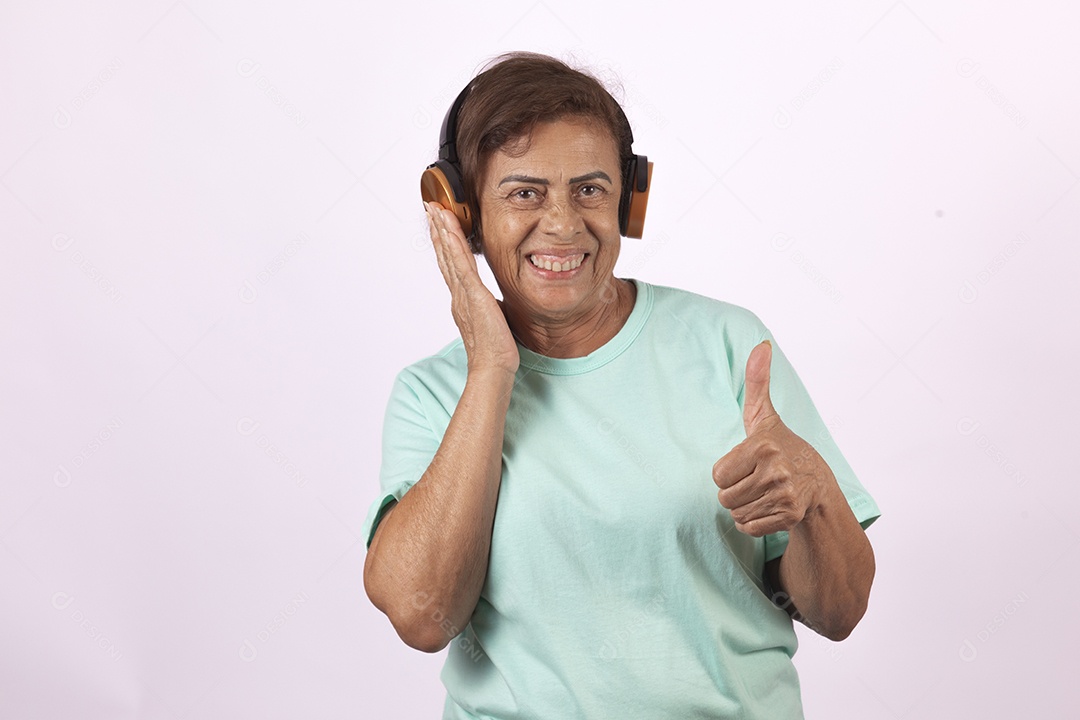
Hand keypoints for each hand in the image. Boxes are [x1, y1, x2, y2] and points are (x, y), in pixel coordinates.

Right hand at [425, 202, 518, 375]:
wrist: (493, 368)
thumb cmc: (496, 351)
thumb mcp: (493, 321)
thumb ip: (489, 308)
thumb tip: (494, 305)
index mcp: (463, 300)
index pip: (451, 266)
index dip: (444, 244)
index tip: (439, 225)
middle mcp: (458, 294)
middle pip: (445, 256)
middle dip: (438, 231)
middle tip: (430, 208)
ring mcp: (463, 293)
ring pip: (449, 254)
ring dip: (441, 230)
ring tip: (435, 209)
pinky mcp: (473, 294)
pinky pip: (460, 262)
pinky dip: (453, 242)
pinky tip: (448, 226)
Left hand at [712, 340, 829, 536]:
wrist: (819, 483)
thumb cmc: (782, 447)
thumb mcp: (765, 416)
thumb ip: (757, 382)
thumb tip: (761, 345)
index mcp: (763, 445)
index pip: (717, 475)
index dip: (727, 472)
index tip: (746, 464)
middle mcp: (776, 470)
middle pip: (724, 497)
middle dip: (734, 492)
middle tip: (754, 480)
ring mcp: (785, 495)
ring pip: (736, 513)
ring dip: (743, 507)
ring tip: (762, 492)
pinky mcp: (790, 517)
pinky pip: (749, 527)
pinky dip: (753, 522)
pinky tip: (768, 507)